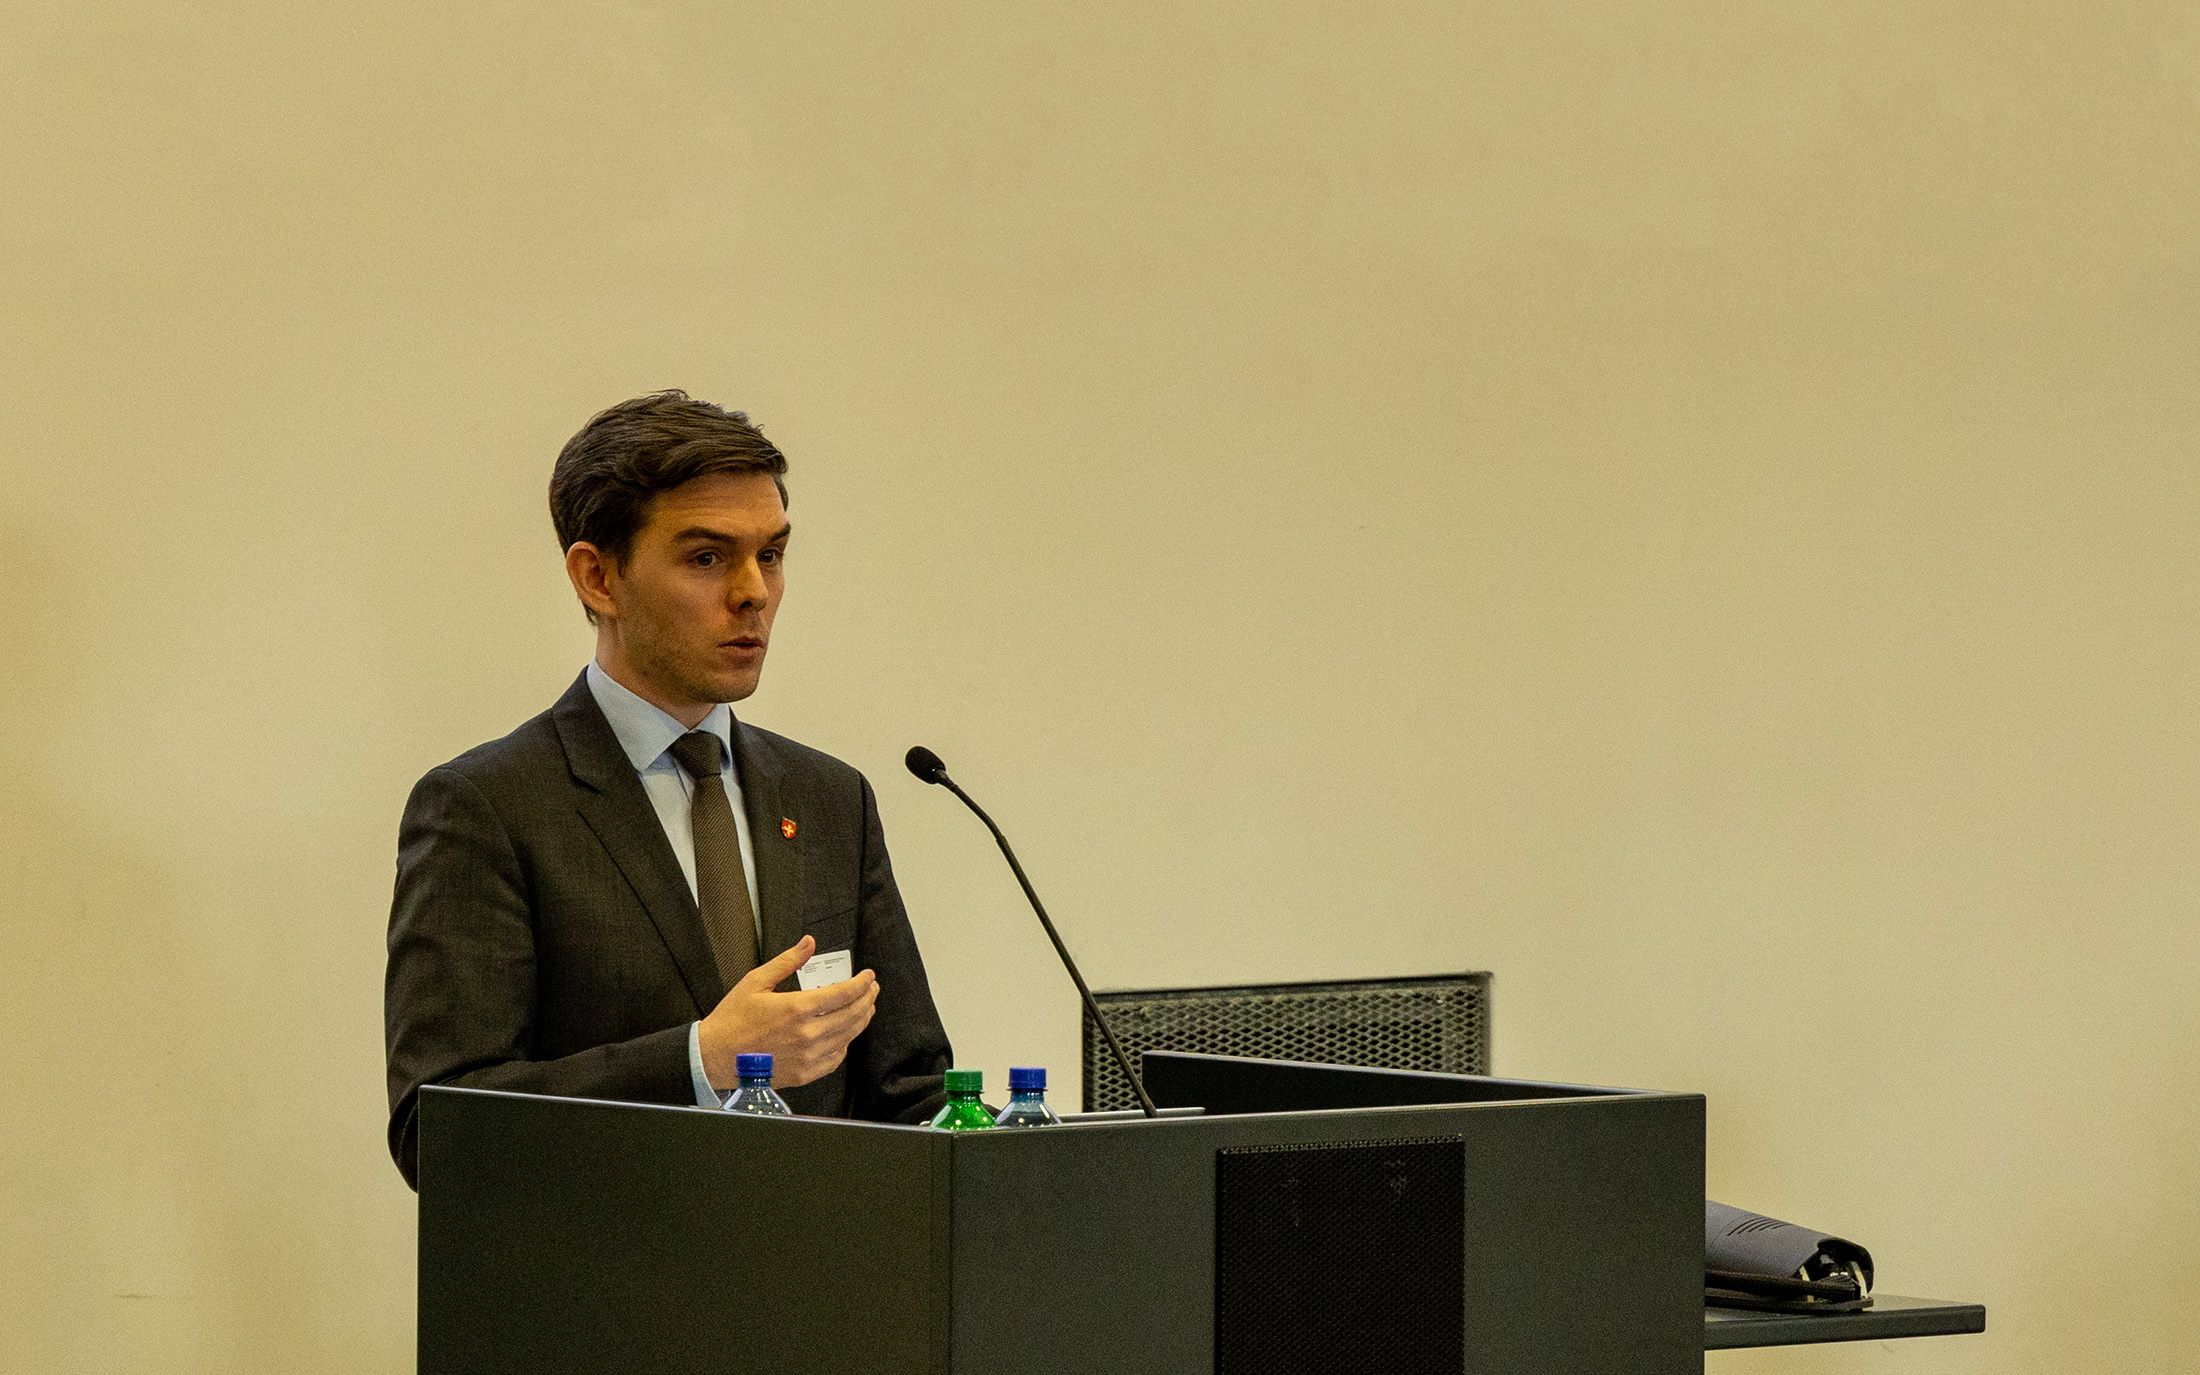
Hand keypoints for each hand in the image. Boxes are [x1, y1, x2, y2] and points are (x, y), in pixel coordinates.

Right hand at [697, 935, 879, 1089]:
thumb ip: (787, 962)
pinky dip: (845, 1044)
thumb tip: (809, 943)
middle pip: (852, 1015)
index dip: (861, 983)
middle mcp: (808, 1034)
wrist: (714, 1057)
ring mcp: (808, 1057)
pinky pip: (835, 1059)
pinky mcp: (804, 1074)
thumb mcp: (756, 981)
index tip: (869, 976)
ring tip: (866, 1007)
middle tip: (872, 989)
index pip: (844, 994)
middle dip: (867, 999)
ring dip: (861, 1019)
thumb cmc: (732, 1018)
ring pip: (848, 1036)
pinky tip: (845, 1034)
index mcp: (797, 1008)